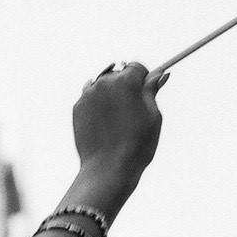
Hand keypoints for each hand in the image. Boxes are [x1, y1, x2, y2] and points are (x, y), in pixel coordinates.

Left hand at [71, 62, 163, 197]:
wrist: (108, 170)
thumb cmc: (137, 145)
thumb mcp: (153, 117)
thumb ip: (152, 92)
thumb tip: (159, 75)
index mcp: (125, 81)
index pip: (136, 66)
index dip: (144, 78)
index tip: (146, 90)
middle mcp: (103, 83)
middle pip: (118, 74)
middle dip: (126, 85)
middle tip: (133, 109)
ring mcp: (87, 95)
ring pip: (102, 85)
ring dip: (110, 94)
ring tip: (118, 118)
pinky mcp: (77, 108)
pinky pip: (90, 99)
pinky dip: (98, 106)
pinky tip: (105, 125)